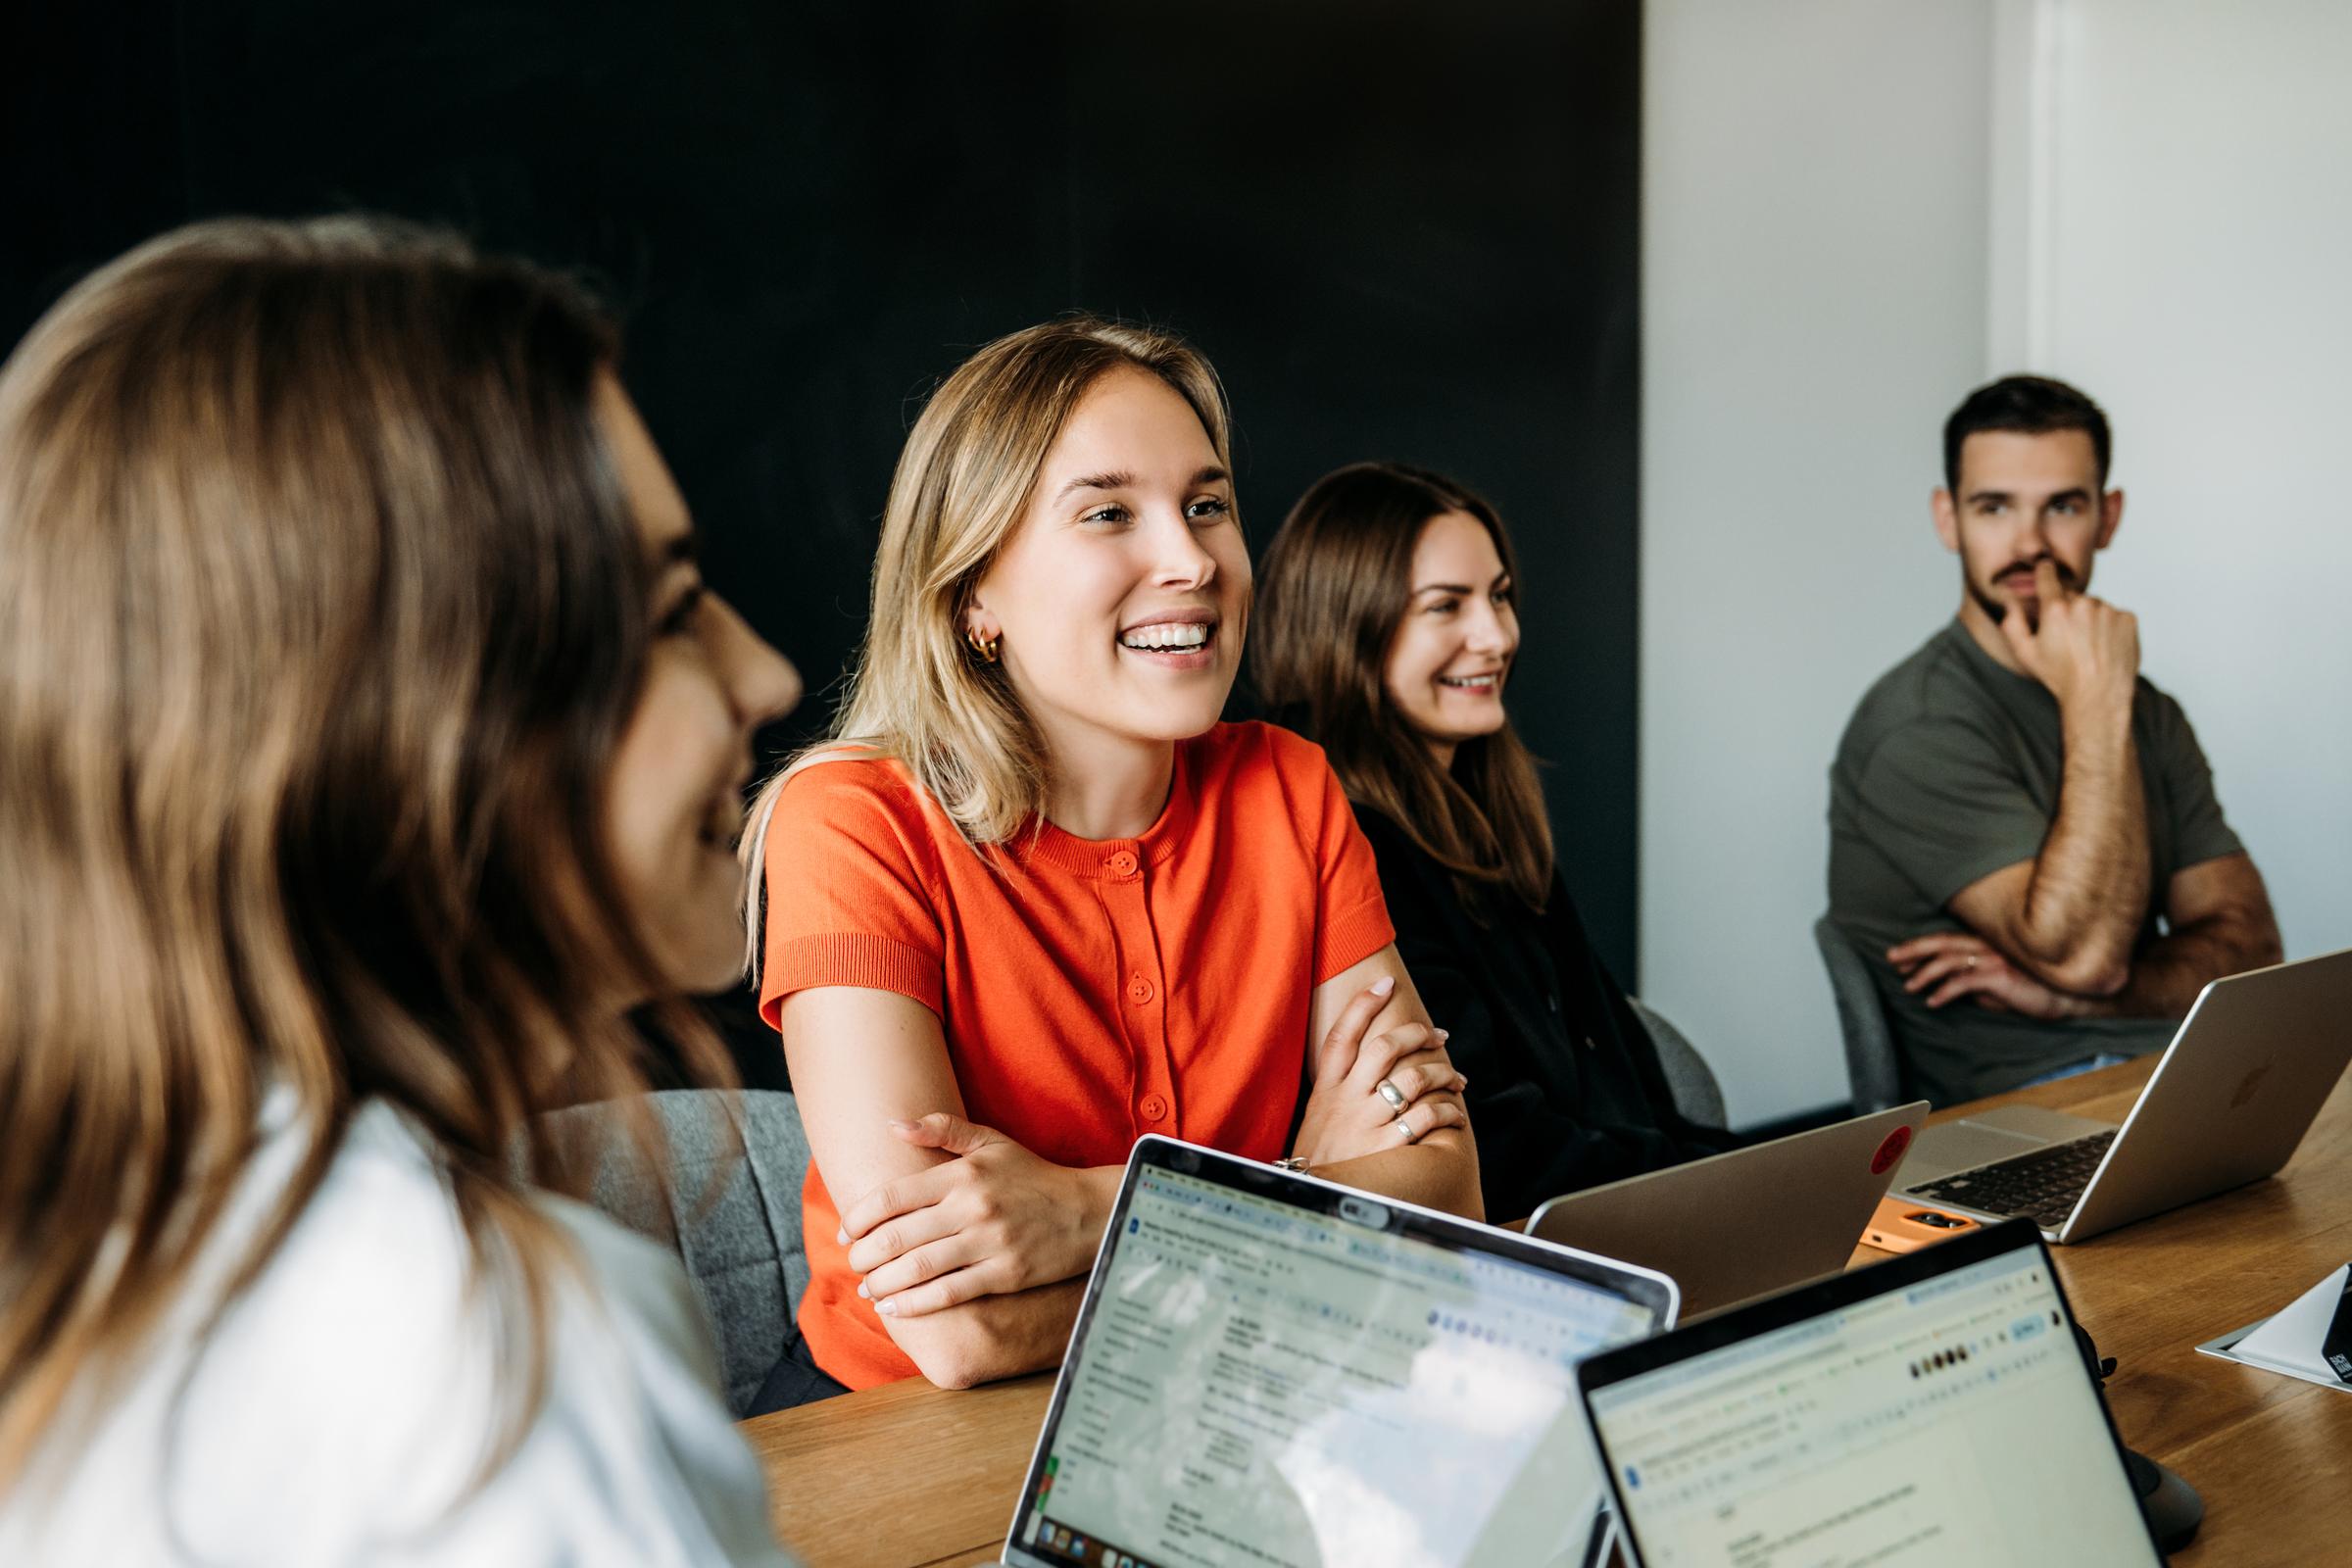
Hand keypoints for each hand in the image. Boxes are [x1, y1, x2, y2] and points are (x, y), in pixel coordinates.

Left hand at [838, 1114, 1108, 1317]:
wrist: (1087, 1210)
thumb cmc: (1032, 1176)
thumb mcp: (992, 1142)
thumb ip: (941, 1129)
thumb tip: (892, 1124)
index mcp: (963, 1174)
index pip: (893, 1197)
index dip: (859, 1217)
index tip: (846, 1231)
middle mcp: (972, 1208)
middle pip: (897, 1237)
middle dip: (864, 1255)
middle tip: (853, 1262)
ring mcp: (988, 1243)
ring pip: (917, 1269)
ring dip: (882, 1283)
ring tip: (868, 1288)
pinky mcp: (1004, 1275)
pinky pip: (949, 1293)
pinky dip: (914, 1304)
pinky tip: (895, 1307)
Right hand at [1291, 976, 1467, 1166]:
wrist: (1310, 1199)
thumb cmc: (1318, 1159)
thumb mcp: (1315, 1117)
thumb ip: (1338, 1091)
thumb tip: (1370, 1067)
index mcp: (1326, 1090)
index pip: (1341, 1036)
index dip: (1363, 1004)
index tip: (1385, 983)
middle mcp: (1345, 1100)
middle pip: (1384, 1048)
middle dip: (1418, 1034)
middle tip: (1438, 1035)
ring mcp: (1365, 1123)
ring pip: (1412, 1079)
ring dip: (1442, 1074)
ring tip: (1456, 1079)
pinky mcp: (1385, 1148)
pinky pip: (1425, 1118)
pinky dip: (1447, 1112)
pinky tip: (1454, 1115)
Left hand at [1887, 931, 2080, 1018]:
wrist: (2069, 996)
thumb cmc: (2033, 991)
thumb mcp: (1997, 987)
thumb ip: (1974, 984)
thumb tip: (1950, 989)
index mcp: (1986, 945)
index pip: (1946, 941)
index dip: (1920, 948)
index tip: (1899, 957)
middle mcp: (1988, 946)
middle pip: (1942, 943)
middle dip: (1913, 950)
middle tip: (1892, 959)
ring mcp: (1995, 958)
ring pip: (1949, 961)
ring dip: (1925, 974)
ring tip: (1909, 987)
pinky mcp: (2000, 974)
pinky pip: (1964, 981)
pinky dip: (1945, 991)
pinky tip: (1933, 1001)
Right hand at [1999, 559, 2138, 711]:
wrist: (2098, 695)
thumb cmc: (2060, 677)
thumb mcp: (2025, 653)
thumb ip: (2012, 623)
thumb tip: (2010, 601)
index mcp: (2056, 609)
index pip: (2048, 576)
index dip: (2045, 571)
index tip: (2045, 568)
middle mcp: (2084, 604)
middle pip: (2072, 596)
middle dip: (2068, 609)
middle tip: (2067, 636)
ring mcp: (2109, 610)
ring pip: (2095, 606)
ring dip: (2090, 618)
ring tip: (2087, 645)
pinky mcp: (2128, 618)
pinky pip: (2115, 615)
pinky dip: (2109, 626)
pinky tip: (2103, 645)